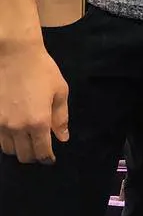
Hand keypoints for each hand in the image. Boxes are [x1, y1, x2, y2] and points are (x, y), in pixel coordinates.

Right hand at [0, 42, 68, 163]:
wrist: (15, 56)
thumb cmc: (42, 71)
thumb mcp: (60, 91)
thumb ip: (61, 117)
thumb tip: (62, 138)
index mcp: (38, 122)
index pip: (41, 151)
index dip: (47, 159)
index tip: (50, 159)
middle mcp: (17, 127)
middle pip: (23, 155)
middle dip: (34, 156)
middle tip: (40, 150)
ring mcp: (1, 124)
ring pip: (8, 150)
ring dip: (19, 149)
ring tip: (27, 141)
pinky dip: (7, 141)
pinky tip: (14, 132)